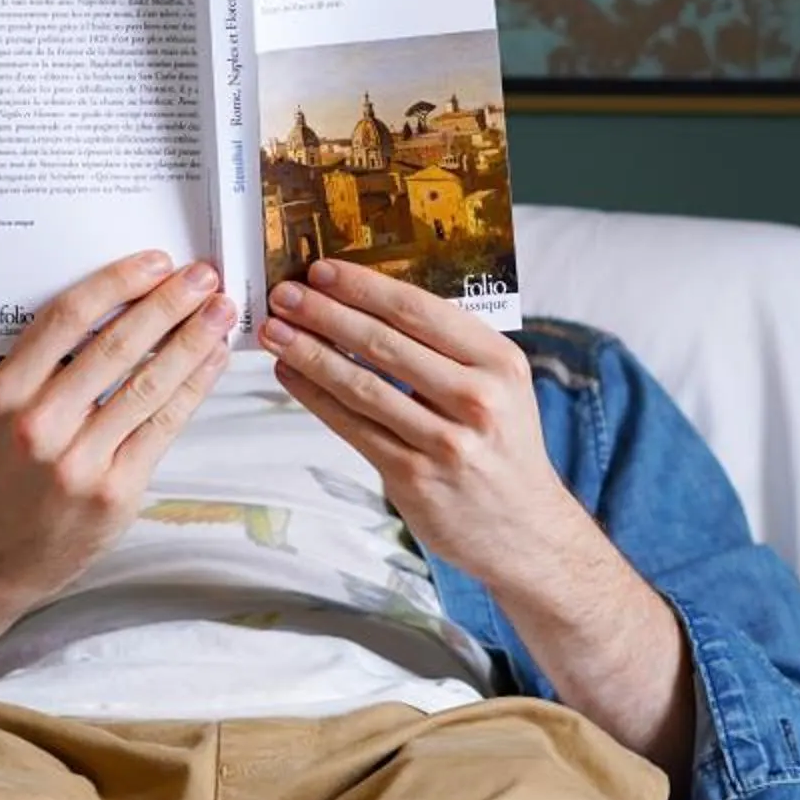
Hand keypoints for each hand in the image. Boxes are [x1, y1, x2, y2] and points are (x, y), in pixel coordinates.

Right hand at [0, 251, 235, 598]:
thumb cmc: (8, 470)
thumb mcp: (5, 408)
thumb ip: (48, 362)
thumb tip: (122, 304)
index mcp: (7, 390)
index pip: (68, 318)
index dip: (117, 282)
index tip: (155, 261)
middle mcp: (40, 424)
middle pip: (118, 345)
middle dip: (169, 303)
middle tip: (204, 275)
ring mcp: (80, 461)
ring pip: (150, 384)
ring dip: (193, 340)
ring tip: (221, 311)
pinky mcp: (115, 490)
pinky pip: (165, 425)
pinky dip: (194, 386)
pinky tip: (213, 360)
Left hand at [262, 259, 578, 581]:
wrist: (525, 529)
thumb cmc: (501, 444)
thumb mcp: (499, 385)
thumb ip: (449, 348)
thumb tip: (368, 302)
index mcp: (499, 361)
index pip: (420, 310)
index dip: (364, 287)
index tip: (321, 270)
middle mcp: (477, 397)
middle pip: (384, 343)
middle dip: (325, 313)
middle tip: (284, 293)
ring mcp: (446, 441)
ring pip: (362, 385)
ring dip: (309, 353)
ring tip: (274, 331)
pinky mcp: (415, 477)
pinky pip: (353, 427)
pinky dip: (315, 397)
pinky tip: (289, 374)